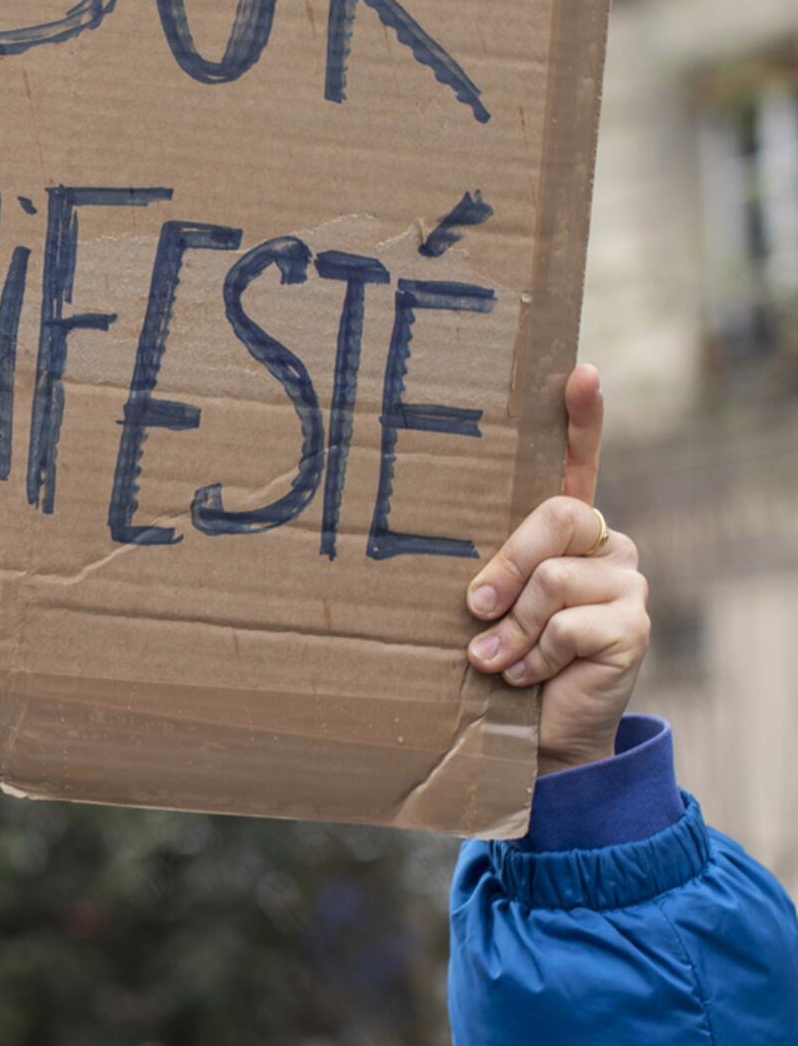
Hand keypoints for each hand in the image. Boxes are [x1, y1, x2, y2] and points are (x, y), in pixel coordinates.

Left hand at [464, 365, 649, 772]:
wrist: (537, 732)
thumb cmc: (499, 658)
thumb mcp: (487, 606)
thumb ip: (487, 572)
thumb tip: (469, 582)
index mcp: (566, 530)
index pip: (578, 462)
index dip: (581, 417)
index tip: (579, 371)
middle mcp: (605, 544)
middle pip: (557, 517)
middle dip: (507, 564)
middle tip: (475, 607)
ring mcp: (626, 583)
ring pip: (553, 581)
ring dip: (511, 629)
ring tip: (494, 659)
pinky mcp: (634, 626)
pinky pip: (566, 626)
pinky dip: (533, 656)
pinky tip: (526, 677)